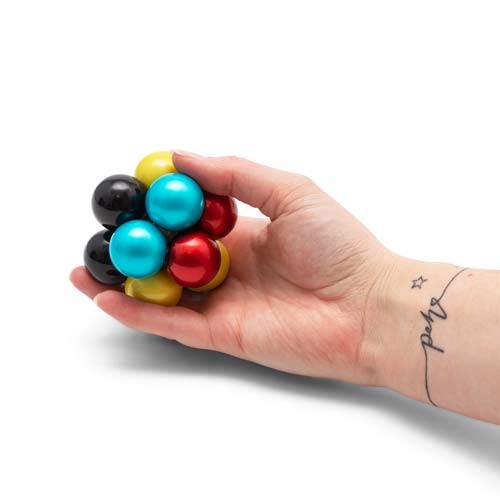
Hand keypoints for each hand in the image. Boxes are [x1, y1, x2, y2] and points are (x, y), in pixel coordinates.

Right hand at [71, 153, 394, 384]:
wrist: (368, 306)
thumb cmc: (339, 245)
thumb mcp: (288, 191)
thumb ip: (233, 173)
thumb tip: (178, 155)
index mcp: (243, 233)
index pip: (186, 218)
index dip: (156, 207)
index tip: (126, 194)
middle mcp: (227, 267)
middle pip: (168, 256)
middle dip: (133, 246)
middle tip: (100, 234)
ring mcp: (222, 302)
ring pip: (162, 291)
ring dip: (124, 281)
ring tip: (85, 268)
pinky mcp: (221, 334)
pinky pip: (171, 323)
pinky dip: (138, 312)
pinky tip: (105, 297)